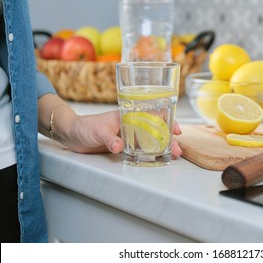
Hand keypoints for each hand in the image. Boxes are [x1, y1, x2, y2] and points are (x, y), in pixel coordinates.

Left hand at [67, 110, 182, 158]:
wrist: (72, 135)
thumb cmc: (85, 126)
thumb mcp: (98, 131)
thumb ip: (109, 139)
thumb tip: (119, 147)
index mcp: (128, 116)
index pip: (153, 116)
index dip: (167, 122)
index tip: (177, 130)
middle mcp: (131, 125)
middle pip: (155, 130)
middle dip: (169, 139)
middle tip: (178, 150)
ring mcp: (128, 136)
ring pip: (150, 140)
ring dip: (162, 147)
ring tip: (173, 156)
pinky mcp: (123, 146)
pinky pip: (140, 149)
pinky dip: (150, 153)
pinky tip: (157, 159)